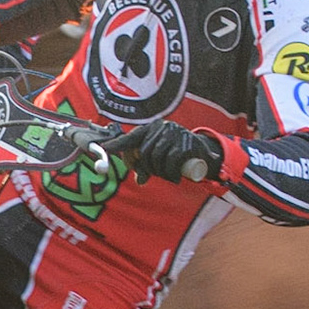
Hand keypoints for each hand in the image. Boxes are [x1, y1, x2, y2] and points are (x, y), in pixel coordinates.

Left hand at [103, 120, 222, 182]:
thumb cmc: (176, 153)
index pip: (132, 137)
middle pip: (144, 152)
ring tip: (167, 176)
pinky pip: (171, 162)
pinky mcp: (186, 143)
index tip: (104, 148)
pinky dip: (171, 174)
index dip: (118, 144)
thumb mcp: (160, 157)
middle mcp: (162, 127)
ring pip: (156, 157)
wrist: (204, 151)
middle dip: (146, 168)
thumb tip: (139, 181)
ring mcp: (175, 134)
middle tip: (154, 175)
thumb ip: (147, 167)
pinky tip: (175, 178)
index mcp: (152, 128)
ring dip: (160, 172)